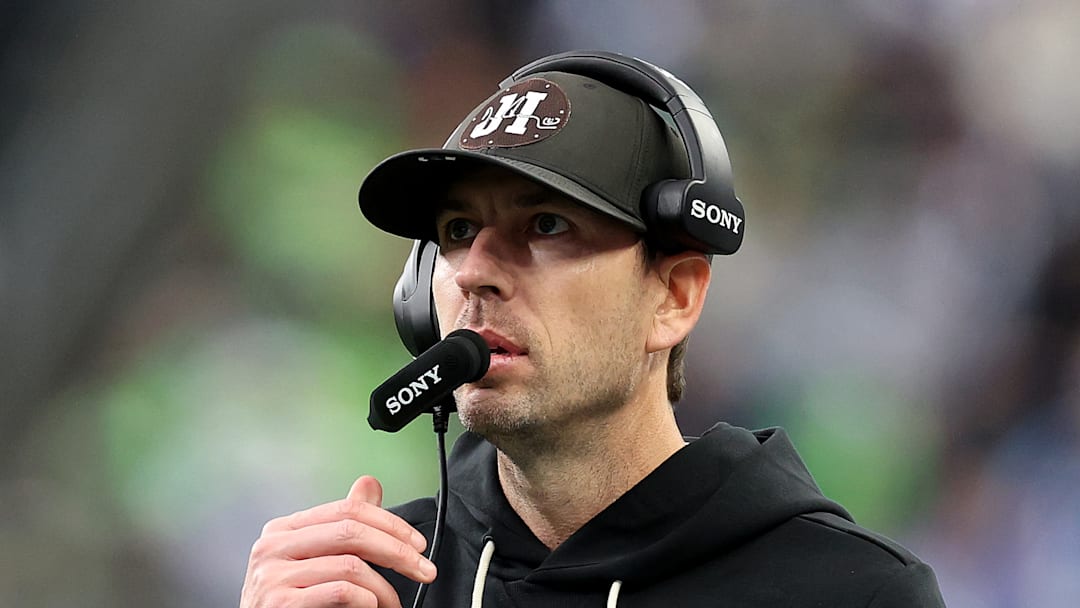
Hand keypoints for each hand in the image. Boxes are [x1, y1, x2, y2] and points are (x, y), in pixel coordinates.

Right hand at [239, 476, 435, 607]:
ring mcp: (271, 576)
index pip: (347, 509)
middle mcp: (272, 547)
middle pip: (351, 531)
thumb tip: (369, 483)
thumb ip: (343, 523)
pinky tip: (371, 607)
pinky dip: (366, 601)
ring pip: (350, 566)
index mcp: (283, 530)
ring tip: (392, 603)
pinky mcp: (278, 604)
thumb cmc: (294, 601)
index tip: (418, 544)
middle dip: (397, 550)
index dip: (390, 523)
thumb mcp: (317, 558)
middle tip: (424, 569)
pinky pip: (340, 592)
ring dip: (383, 588)